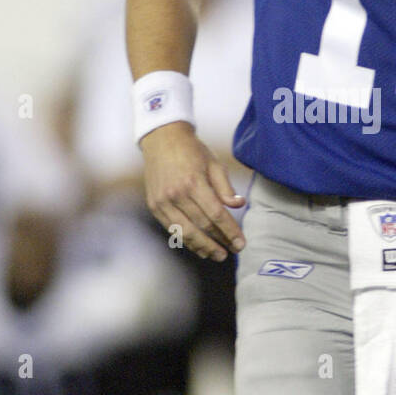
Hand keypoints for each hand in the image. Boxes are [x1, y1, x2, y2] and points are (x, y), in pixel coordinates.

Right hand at [140, 122, 245, 260]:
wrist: (161, 139)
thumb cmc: (192, 151)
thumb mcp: (214, 163)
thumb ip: (226, 186)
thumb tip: (239, 205)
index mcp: (194, 182)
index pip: (216, 214)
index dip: (230, 231)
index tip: (241, 243)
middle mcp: (176, 194)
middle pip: (202, 226)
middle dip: (219, 242)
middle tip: (232, 252)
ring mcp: (162, 202)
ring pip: (186, 232)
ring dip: (203, 246)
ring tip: (218, 255)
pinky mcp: (154, 206)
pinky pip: (172, 229)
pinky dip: (186, 241)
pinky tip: (199, 248)